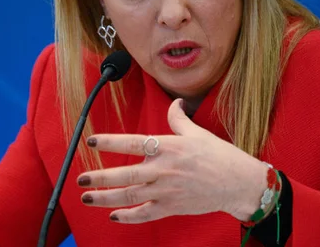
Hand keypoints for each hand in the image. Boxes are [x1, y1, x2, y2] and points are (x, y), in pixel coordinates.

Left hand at [76, 99, 267, 223]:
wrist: (239, 183)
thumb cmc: (219, 156)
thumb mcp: (198, 133)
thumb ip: (179, 119)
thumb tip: (174, 103)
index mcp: (168, 147)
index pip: (133, 142)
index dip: (110, 141)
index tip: (91, 141)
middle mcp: (164, 169)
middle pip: (126, 174)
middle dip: (100, 177)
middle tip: (81, 179)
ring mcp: (167, 190)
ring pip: (131, 196)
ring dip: (106, 198)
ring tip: (87, 198)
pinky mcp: (172, 207)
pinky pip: (146, 214)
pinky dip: (129, 217)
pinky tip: (114, 216)